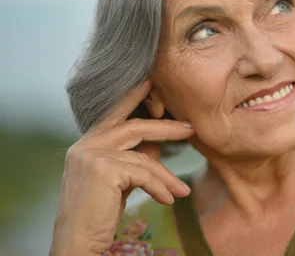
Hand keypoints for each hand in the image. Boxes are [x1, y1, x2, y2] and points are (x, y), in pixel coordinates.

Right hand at [49, 81, 194, 255]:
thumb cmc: (96, 216)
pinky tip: (169, 199)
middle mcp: (85, 146)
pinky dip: (160, 187)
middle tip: (190, 129)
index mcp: (86, 145)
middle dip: (166, 128)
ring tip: (181, 191)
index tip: (152, 82)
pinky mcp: (103, 170)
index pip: (115, 114)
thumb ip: (131, 161)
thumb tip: (156, 147)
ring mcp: (92, 156)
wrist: (76, 244)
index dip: (133, 97)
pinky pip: (144, 174)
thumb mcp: (116, 182)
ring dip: (166, 176)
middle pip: (135, 127)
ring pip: (144, 157)